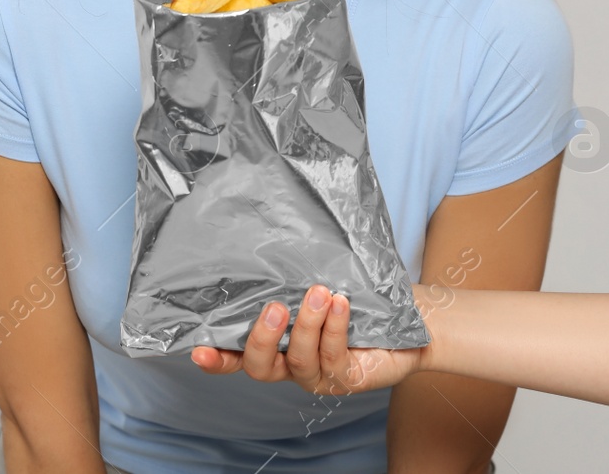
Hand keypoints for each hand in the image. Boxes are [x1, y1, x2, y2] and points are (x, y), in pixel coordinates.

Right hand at [190, 284, 426, 394]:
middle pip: (260, 367)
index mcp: (276, 344)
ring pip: (300, 359)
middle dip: (264, 338)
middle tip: (276, 307)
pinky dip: (334, 328)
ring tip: (320, 292)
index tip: (198, 349)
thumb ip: (290, 272)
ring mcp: (319, 375)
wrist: (410, 317)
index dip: (216, 357)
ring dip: (307, 324)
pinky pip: (334, 356)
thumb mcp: (317, 279)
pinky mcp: (348, 379)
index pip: (236, 355)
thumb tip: (261, 229)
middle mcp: (291, 364)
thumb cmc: (358, 295)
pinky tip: (341, 305)